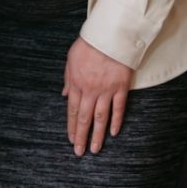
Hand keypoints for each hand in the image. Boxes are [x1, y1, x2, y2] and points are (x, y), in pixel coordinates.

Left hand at [64, 37, 132, 154]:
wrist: (109, 35)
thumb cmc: (89, 44)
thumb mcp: (71, 59)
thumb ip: (68, 78)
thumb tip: (65, 95)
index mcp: (76, 83)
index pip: (73, 111)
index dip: (72, 127)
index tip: (71, 139)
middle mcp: (91, 90)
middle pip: (85, 118)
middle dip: (82, 136)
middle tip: (80, 152)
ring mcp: (107, 90)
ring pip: (101, 117)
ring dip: (97, 135)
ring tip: (95, 149)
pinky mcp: (121, 87)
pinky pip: (119, 108)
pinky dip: (116, 121)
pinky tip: (113, 133)